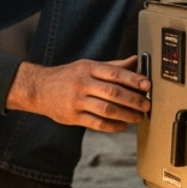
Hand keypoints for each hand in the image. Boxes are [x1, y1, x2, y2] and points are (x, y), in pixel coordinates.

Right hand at [6, 56, 151, 131]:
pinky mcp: (72, 117)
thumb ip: (112, 66)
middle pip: (112, 92)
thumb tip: (135, 61)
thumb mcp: (87, 66)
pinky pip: (96, 123)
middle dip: (133, 100)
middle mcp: (82, 83)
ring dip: (126, 115)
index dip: (133, 79)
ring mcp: (76, 101)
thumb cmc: (67, 76)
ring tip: (138, 117)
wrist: (38, 88)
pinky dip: (112, 126)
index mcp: (87, 68)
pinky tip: (122, 126)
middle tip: (147, 105)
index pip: (114, 73)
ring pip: (106, 109)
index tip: (147, 85)